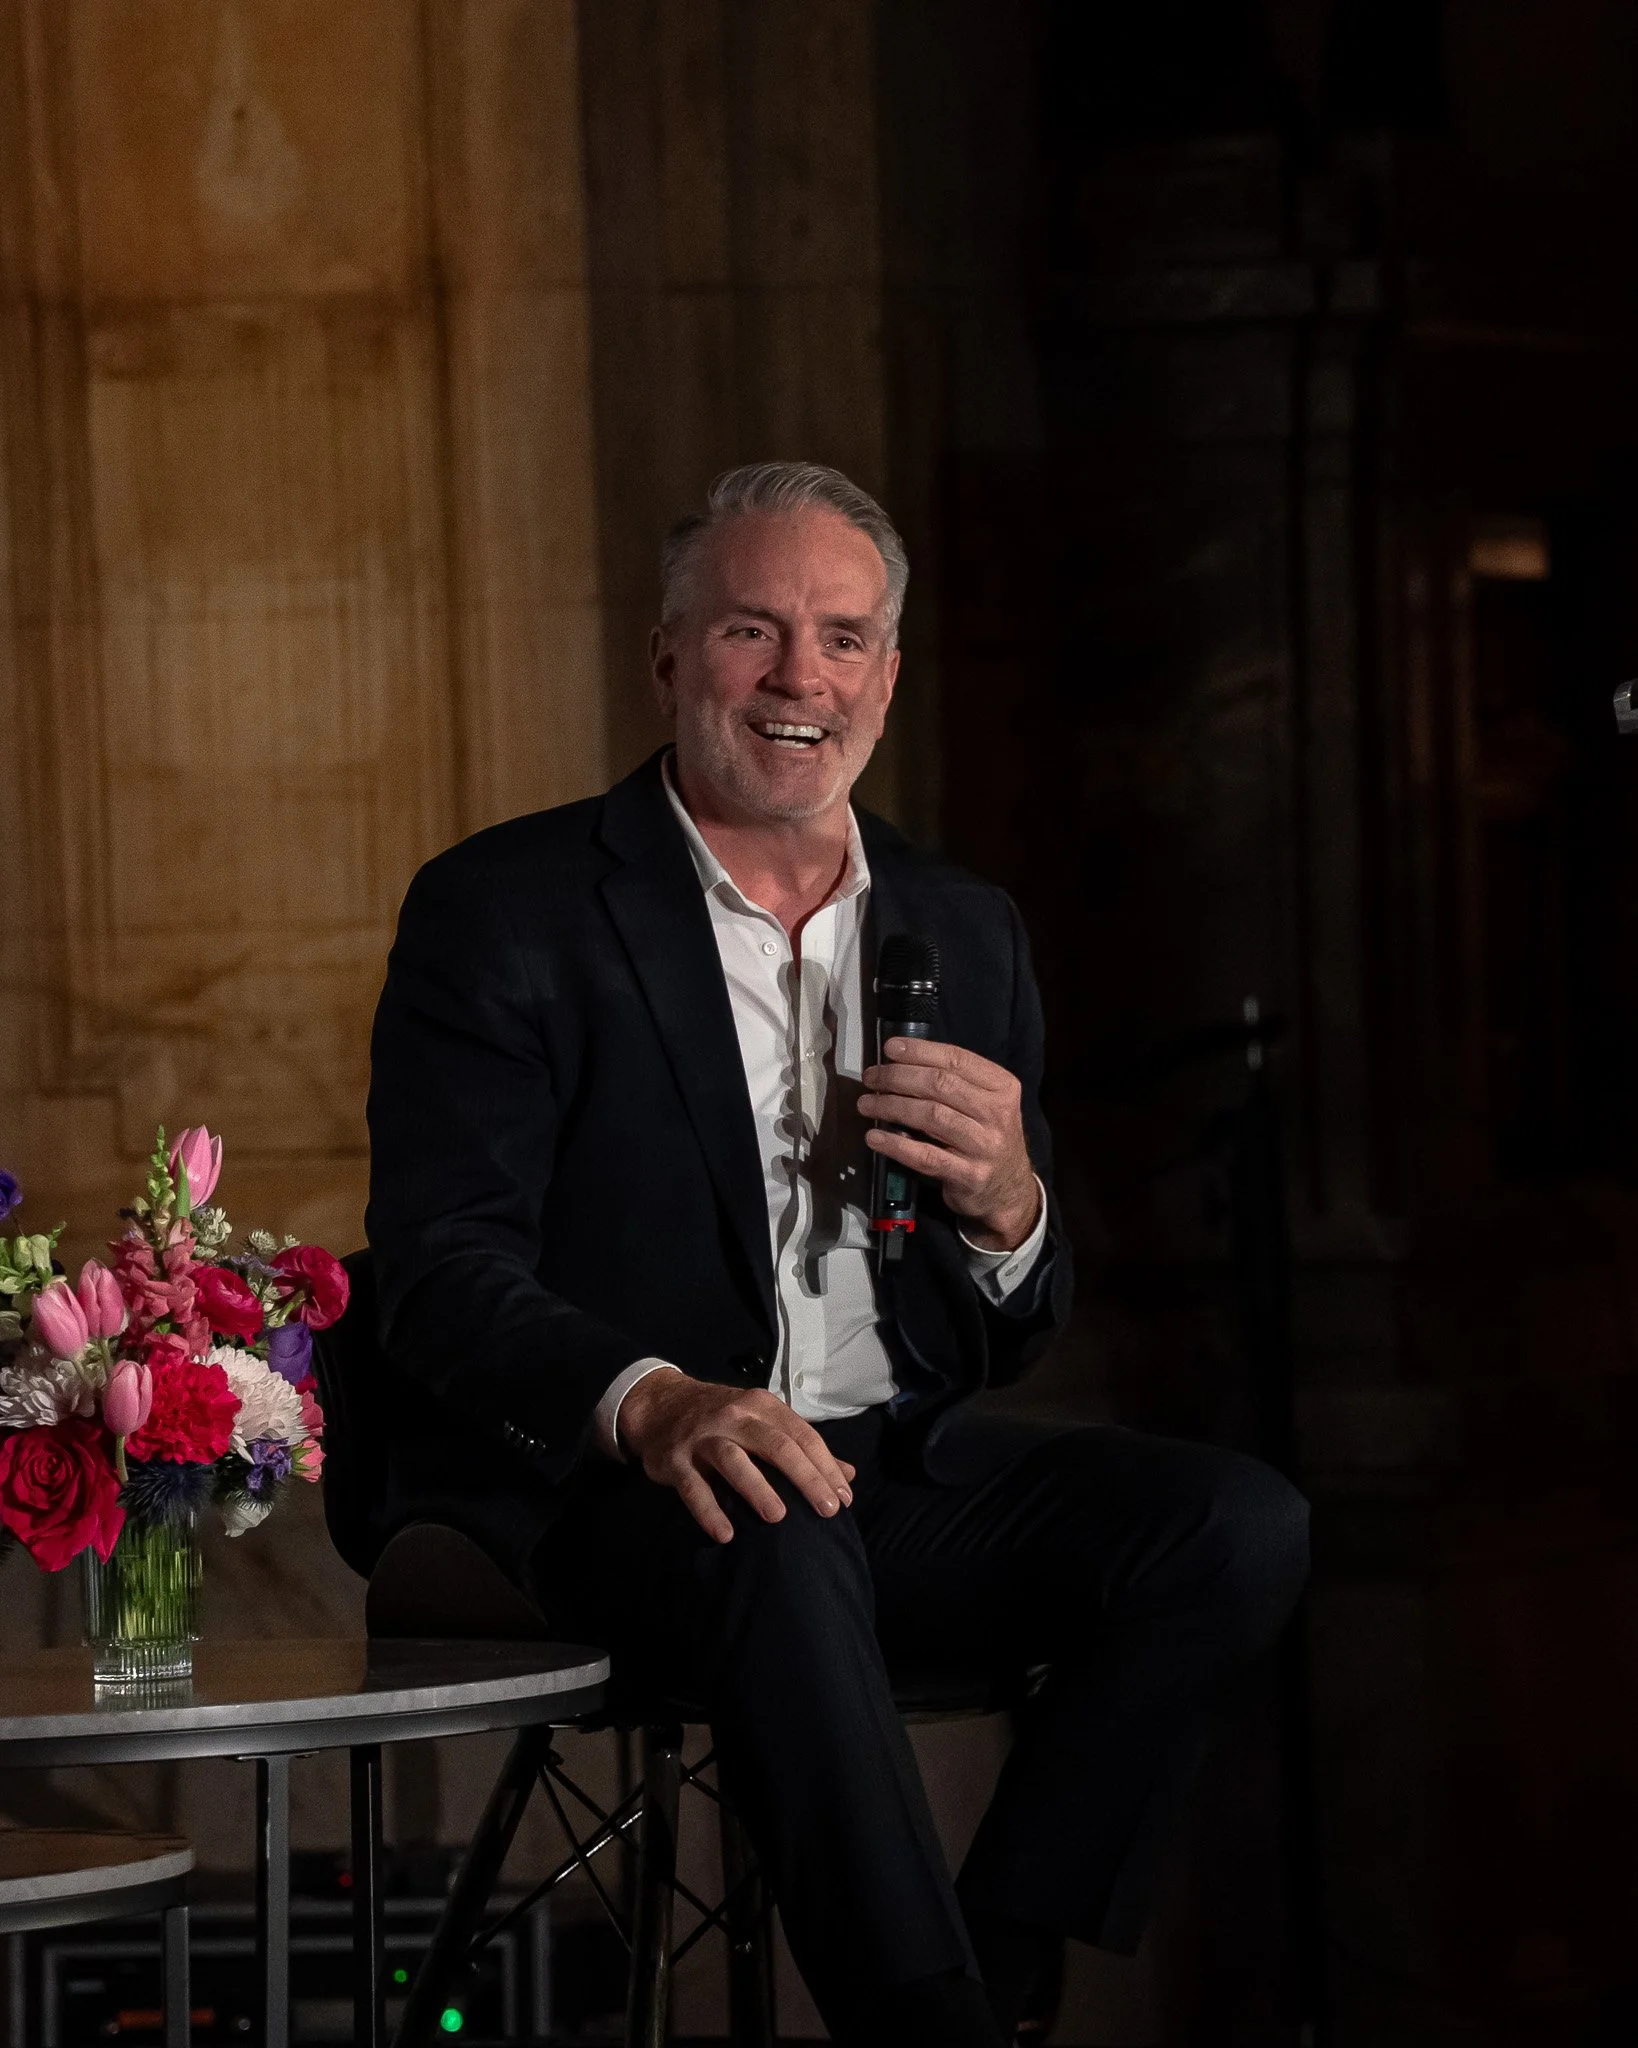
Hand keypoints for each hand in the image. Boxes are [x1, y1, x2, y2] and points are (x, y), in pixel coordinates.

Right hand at [617, 1371, 857, 1544]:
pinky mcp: (676, 1459)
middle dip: (806, 1478)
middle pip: (776, 1446)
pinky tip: (726, 1534)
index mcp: (762, 1406)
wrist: (660, 1405)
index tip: (844, 1499)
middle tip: (827, 1510)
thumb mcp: (763, 1421)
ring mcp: (703, 1437)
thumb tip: (848, 1475)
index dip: (826, 1467)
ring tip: (779, 1518)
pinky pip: (694, 1487)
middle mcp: (735, 1416)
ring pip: (734, 1460)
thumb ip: (803, 1447)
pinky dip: (710, 1510)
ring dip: (758, 1488)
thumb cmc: (724, 1419)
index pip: (802, 1435)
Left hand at [858, 1038, 1040, 1251]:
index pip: (957, 1060)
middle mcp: (997, 1114)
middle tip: (871, 1078)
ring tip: (866, 1104)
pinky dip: (896, 1145)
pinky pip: (926, 1156)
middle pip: (940, 1085)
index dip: (920, 1051)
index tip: (889, 1048)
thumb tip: (902, 1060)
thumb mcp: (985, 1103)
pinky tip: (875, 1136)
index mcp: (1002, 1087)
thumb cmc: (986, 1137)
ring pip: (931, 1116)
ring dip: (891, 1106)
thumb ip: (955, 1082)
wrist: (1008, 1190)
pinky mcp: (969, 1175)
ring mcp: (984, 1146)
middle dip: (898, 1077)